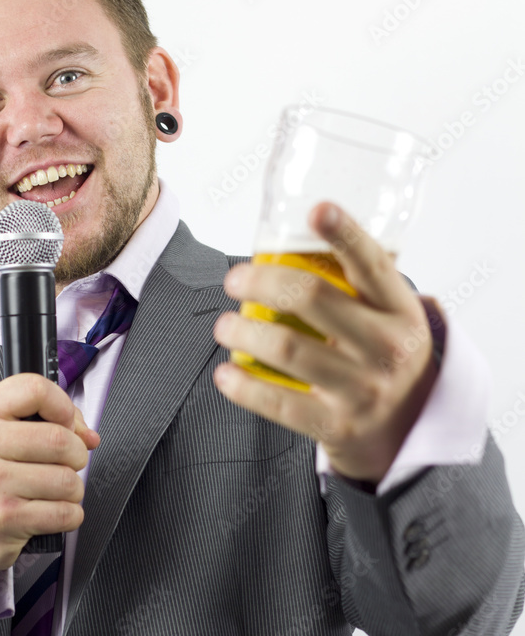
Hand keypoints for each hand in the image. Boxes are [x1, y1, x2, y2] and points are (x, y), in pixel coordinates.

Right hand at [0, 374, 100, 568]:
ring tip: (54, 490)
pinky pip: (65, 512)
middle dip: (77, 454)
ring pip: (68, 480)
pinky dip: (69, 515)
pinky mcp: (5, 517)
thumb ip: (50, 420)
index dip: (63, 406)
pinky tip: (49, 510)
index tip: (66, 422)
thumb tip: (88, 436)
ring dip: (73, 489)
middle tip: (66, 462)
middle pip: (60, 439)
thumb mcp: (2, 431)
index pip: (35, 390)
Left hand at [212, 203, 437, 482]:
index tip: (317, 209)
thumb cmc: (386, 354)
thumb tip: (295, 234)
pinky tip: (225, 373)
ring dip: (243, 331)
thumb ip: (359, 282)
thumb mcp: (392, 315)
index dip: (345, 233)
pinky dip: (244, 387)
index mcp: (401, 311)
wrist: (412, 427)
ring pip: (287, 348)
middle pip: (313, 298)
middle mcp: (387, 348)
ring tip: (224, 325)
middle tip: (234, 279)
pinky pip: (280, 403)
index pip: (373, 264)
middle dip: (261, 281)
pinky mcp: (338, 425)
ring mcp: (363, 389)